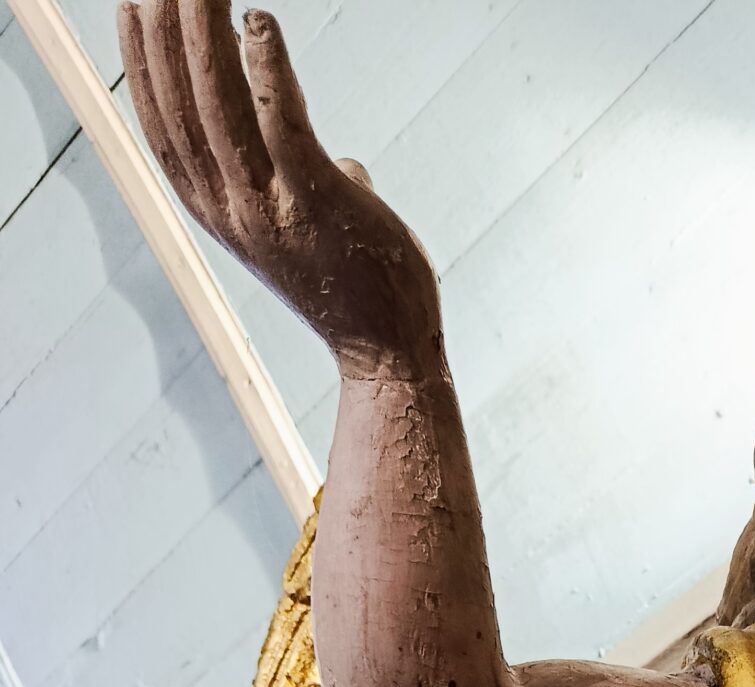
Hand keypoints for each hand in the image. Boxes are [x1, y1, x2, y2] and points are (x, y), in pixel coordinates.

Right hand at [118, 2, 440, 376]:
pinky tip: (261, 20)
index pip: (160, 125)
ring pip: (219, 103)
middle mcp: (229, 208)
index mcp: (216, 212)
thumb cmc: (357, 288)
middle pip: (179, 102)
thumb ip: (309, 190)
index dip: (142, 61)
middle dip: (165, 28)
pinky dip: (267, 70)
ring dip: (206, 32)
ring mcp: (269, 208)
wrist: (389, 356)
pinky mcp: (317, 204)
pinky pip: (282, 125)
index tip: (136, 4)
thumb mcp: (311, 234)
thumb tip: (343, 164)